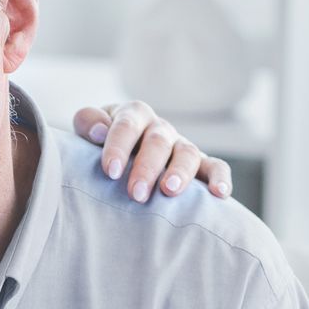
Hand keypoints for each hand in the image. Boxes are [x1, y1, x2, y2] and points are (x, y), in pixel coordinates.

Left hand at [72, 101, 232, 200]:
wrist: (121, 156)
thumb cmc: (101, 146)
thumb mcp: (89, 130)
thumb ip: (88, 123)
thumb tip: (99, 131)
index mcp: (134, 115)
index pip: (127, 125)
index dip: (118, 146)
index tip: (110, 171)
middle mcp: (160, 128)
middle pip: (158, 141)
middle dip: (147, 167)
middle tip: (135, 193)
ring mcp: (181, 145)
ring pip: (187, 153)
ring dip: (180, 172)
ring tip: (170, 191)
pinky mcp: (200, 164)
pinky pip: (215, 166)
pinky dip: (220, 177)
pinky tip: (220, 193)